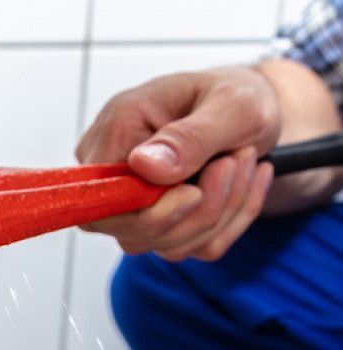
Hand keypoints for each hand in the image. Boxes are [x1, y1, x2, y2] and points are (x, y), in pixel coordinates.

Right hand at [76, 66, 280, 261]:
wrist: (255, 111)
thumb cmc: (238, 96)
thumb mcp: (233, 104)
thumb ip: (189, 136)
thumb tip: (142, 166)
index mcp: (116, 131)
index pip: (100, 199)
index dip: (146, 211)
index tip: (195, 191)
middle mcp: (113, 172)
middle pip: (132, 232)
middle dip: (199, 210)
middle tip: (238, 161)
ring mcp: (132, 203)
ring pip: (166, 244)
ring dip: (221, 213)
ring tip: (244, 162)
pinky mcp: (157, 224)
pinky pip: (190, 247)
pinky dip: (229, 223)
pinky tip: (242, 183)